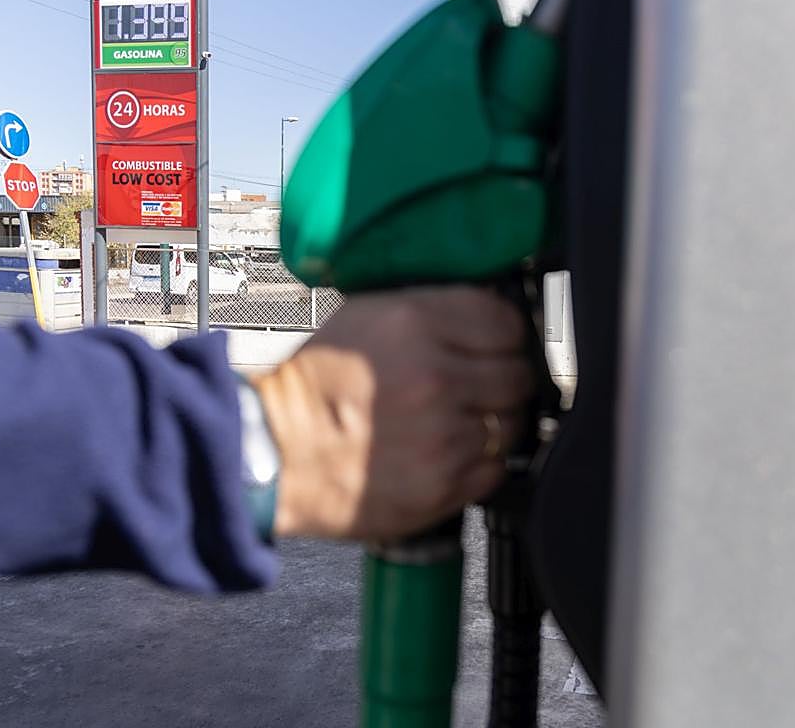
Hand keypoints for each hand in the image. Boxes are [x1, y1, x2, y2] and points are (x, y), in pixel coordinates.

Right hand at [252, 287, 534, 541]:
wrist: (276, 451)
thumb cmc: (313, 386)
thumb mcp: (363, 316)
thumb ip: (428, 311)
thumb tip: (486, 316)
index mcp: (415, 324)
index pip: (506, 322)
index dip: (504, 335)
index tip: (495, 346)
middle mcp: (436, 376)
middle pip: (518, 374)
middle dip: (502, 379)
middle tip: (477, 386)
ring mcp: (444, 434)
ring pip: (512, 423)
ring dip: (492, 422)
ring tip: (456, 422)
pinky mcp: (444, 483)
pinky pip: (496, 468)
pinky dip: (481, 462)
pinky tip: (449, 453)